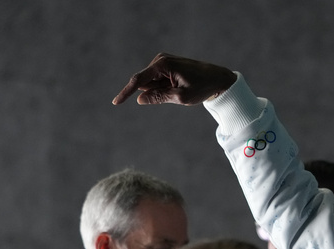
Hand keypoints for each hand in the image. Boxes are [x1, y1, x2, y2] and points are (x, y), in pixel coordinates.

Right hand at [113, 53, 236, 105]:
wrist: (218, 78)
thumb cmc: (202, 87)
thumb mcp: (181, 97)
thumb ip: (159, 98)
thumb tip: (140, 99)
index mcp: (163, 65)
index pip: (139, 81)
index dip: (126, 93)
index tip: (115, 103)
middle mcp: (160, 60)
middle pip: (146, 83)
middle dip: (156, 93)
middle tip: (178, 93)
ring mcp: (163, 62)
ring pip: (153, 84)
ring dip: (162, 91)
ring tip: (182, 88)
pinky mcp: (166, 66)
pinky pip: (159, 82)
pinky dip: (166, 88)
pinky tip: (181, 86)